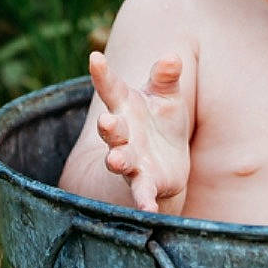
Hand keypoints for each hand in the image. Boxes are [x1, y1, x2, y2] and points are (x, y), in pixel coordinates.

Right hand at [89, 49, 190, 212]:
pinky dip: (144, 200)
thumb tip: (172, 57)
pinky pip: (143, 192)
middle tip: (106, 121)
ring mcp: (132, 159)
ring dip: (116, 160)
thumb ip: (166, 77)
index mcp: (126, 106)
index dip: (103, 73)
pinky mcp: (147, 182)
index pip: (112, 87)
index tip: (95, 57)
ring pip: (120, 160)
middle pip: (112, 128)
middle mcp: (124, 134)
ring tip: (114, 160)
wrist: (168, 159)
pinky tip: (148, 209)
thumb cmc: (162, 120)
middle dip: (109, 126)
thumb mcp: (167, 95)